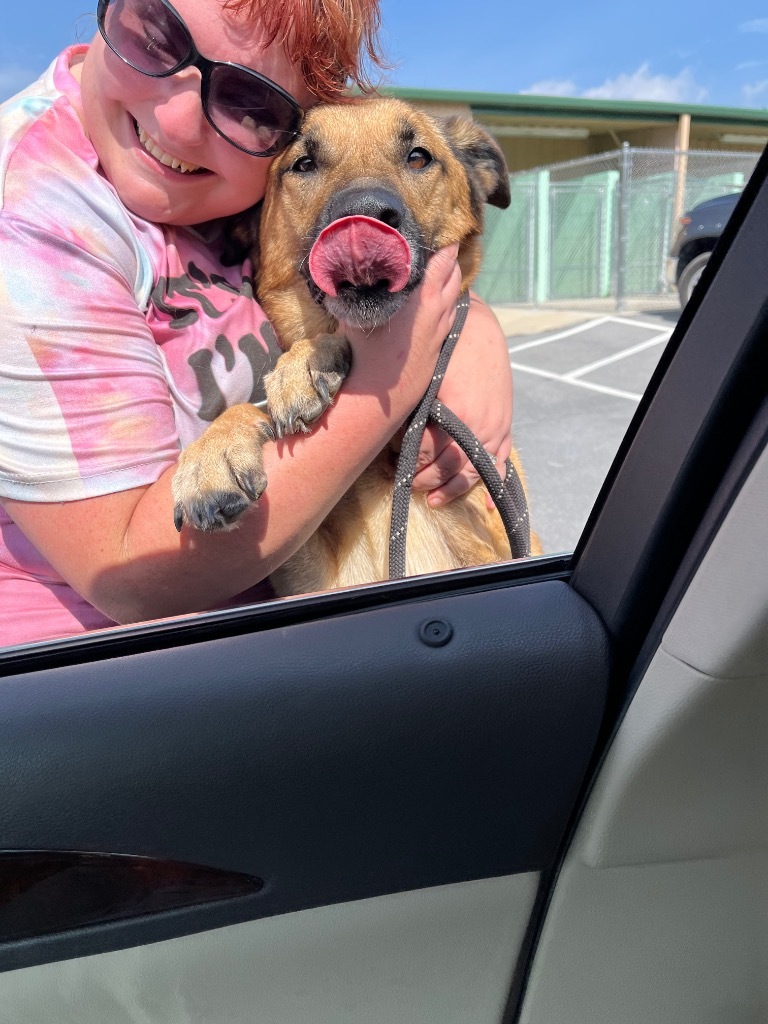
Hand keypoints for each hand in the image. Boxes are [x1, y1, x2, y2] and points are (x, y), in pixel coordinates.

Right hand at [343, 244, 461, 405]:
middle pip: (452, 275)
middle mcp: (436, 311)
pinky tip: (440, 300)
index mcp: (420, 297)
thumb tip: (341, 264)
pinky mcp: (440, 346)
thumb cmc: (362, 350)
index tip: (442, 230)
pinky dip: (448, 302)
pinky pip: (450, 316)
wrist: (378, 394)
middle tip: (444, 243)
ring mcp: (440, 330)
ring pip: (454, 296)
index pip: (441, 261)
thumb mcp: (354, 311)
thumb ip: (355, 285)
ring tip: (444, 267)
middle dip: (450, 258)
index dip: (443, 244)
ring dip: (450, 280)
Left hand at [411, 295, 512, 505]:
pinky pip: (501, 463)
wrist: (478, 329)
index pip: (427, 452)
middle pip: (450, 467)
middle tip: (407, 484)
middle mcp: (480, 427)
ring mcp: (496, 429)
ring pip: (475, 472)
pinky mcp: (505, 427)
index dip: (408, 463)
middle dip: (426, 480)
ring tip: (434, 500)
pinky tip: (486, 504)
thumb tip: (397, 443)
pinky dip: (494, 485)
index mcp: (457, 415)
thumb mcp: (426, 380)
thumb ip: (416, 413)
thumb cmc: (446, 351)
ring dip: (453, 489)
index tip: (392, 467)